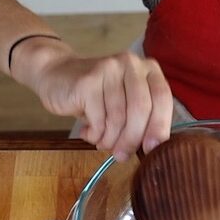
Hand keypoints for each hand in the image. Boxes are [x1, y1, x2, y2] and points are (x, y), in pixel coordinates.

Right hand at [14, 40, 173, 160]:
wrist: (57, 75)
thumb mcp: (125, 104)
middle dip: (132, 139)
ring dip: (111, 140)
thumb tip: (153, 149)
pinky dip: (96, 135)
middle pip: (140, 109)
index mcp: (148, 69)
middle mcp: (130, 64)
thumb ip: (142, 119)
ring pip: (118, 117)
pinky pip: (99, 119)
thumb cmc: (97, 96)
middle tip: (122, 155)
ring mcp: (108, 69)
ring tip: (103, 143)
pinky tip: (90, 134)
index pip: (162, 98)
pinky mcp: (87, 81)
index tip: (151, 149)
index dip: (159, 127)